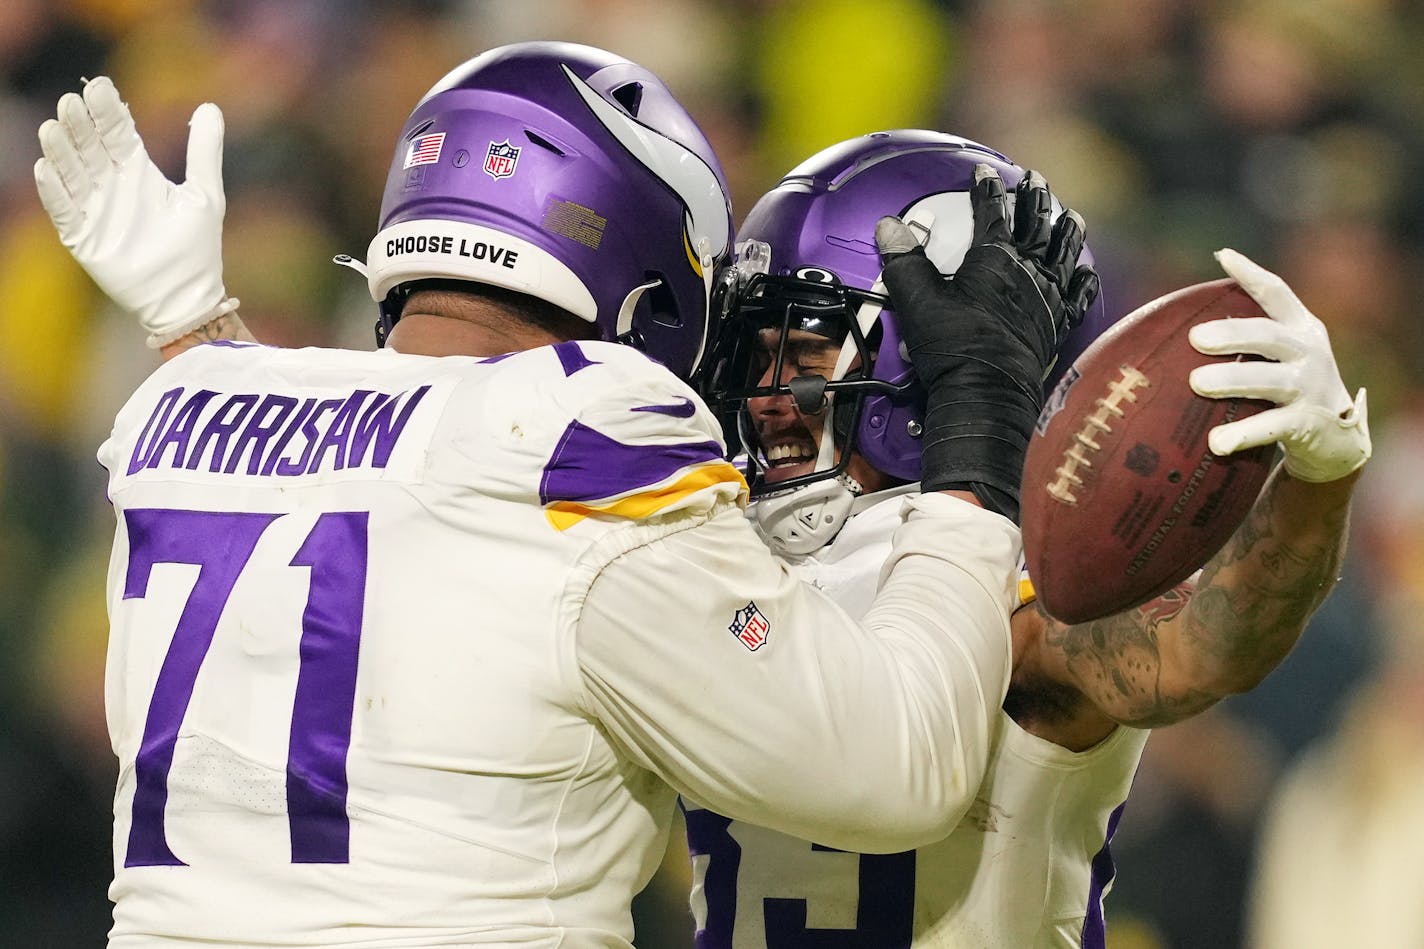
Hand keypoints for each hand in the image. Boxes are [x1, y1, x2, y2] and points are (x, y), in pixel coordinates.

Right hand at [34, 76, 235, 347]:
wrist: (188, 296)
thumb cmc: (196, 247)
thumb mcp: (206, 193)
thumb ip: (204, 151)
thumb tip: (210, 106)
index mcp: (138, 172)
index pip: (117, 132)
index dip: (108, 111)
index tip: (100, 87)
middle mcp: (112, 186)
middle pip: (90, 147)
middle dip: (81, 125)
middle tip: (73, 101)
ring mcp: (96, 210)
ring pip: (72, 173)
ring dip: (62, 152)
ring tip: (53, 128)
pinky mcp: (84, 238)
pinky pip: (64, 211)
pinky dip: (55, 192)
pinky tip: (45, 169)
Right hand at [875, 164, 1100, 518]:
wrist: (989, 395)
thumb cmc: (954, 349)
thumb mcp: (918, 303)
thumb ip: (904, 262)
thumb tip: (888, 227)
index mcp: (994, 260)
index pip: (992, 212)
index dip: (987, 189)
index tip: (983, 173)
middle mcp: (1027, 273)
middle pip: (1036, 224)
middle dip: (1035, 197)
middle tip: (1036, 179)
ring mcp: (1047, 299)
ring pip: (1065, 253)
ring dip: (1067, 230)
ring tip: (1070, 215)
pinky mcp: (1057, 327)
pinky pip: (1078, 297)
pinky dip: (1082, 281)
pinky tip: (1086, 274)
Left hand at [1188, 248, 1369, 482]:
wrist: (1337, 442)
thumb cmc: (1290, 393)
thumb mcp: (1279, 359)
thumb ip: (1246, 343)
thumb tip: (1176, 334)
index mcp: (1301, 330)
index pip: (1277, 294)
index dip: (1251, 274)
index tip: (1223, 256)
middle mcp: (1310, 353)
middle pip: (1269, 336)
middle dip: (1233, 334)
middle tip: (1196, 337)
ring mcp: (1311, 389)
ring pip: (1269, 380)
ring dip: (1232, 380)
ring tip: (1196, 382)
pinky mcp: (1308, 424)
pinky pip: (1272, 427)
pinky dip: (1243, 435)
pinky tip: (1216, 442)